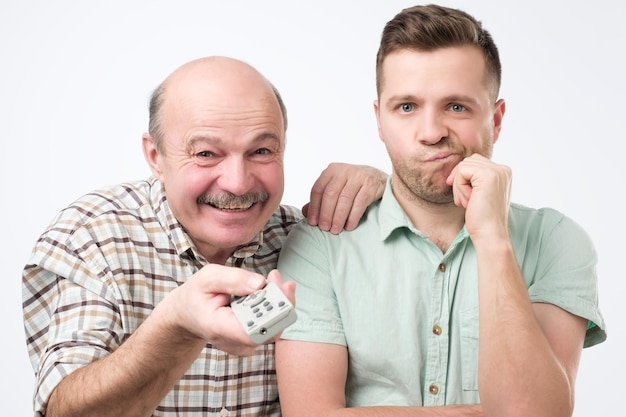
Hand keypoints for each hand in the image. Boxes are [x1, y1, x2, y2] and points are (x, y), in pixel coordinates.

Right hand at [160, 265, 293, 355]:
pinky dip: (274, 306)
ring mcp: (243, 344)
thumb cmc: (197, 295)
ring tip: (273, 279)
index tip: (277, 289)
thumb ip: (233, 279)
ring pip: (273, 327)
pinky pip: (271, 325)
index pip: (252, 331)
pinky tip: (269, 290)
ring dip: (278, 301)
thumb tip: (260, 283)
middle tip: (276, 277)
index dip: (272, 314)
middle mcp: (233, 342)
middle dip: (279, 300)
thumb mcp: (208, 278)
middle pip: (269, 329)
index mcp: (218, 327)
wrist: (188, 314)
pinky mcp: (251, 341)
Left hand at [303, 163, 386, 233]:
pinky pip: (359, 202)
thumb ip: (321, 199)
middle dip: (326, 213)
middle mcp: (344, 170)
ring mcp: (359, 175)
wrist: (380, 179)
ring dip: (339, 217)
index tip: (313, 222)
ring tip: (336, 230)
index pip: (318, 189)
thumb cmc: (355, 186)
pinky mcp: (371, 184)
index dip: (314, 207)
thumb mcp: (337, 188)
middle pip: (330, 194)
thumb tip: (305, 212)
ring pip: (344, 199)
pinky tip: (349, 226)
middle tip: (325, 228)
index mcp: (332, 170)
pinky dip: (353, 216)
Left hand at [446, 154, 511, 242]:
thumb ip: (475, 179)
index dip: (463, 177)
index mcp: (504, 172)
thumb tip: (457, 170)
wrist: (490, 234)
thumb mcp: (480, 193)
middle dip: (460, 180)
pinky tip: (467, 201)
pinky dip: (459, 187)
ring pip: (463, 166)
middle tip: (464, 201)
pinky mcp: (488, 175)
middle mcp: (503, 169)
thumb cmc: (482, 218)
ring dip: (459, 186)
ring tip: (467, 202)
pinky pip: (462, 171)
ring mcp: (497, 171)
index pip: (475, 162)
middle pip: (469, 161)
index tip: (464, 197)